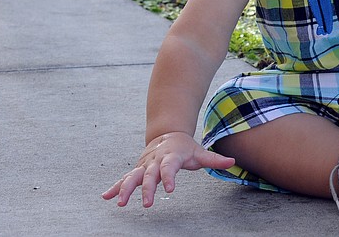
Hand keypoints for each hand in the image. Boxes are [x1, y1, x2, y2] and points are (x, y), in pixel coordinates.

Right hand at [102, 131, 235, 207]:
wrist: (166, 135)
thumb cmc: (185, 147)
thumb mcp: (199, 152)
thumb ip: (214, 159)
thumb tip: (232, 161)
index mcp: (170, 156)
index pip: (170, 167)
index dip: (169, 177)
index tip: (170, 189)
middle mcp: (155, 161)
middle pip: (149, 175)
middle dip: (147, 189)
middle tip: (148, 203)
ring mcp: (144, 166)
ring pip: (132, 177)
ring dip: (126, 189)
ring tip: (120, 203)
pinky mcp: (137, 170)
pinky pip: (124, 179)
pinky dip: (115, 187)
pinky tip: (106, 197)